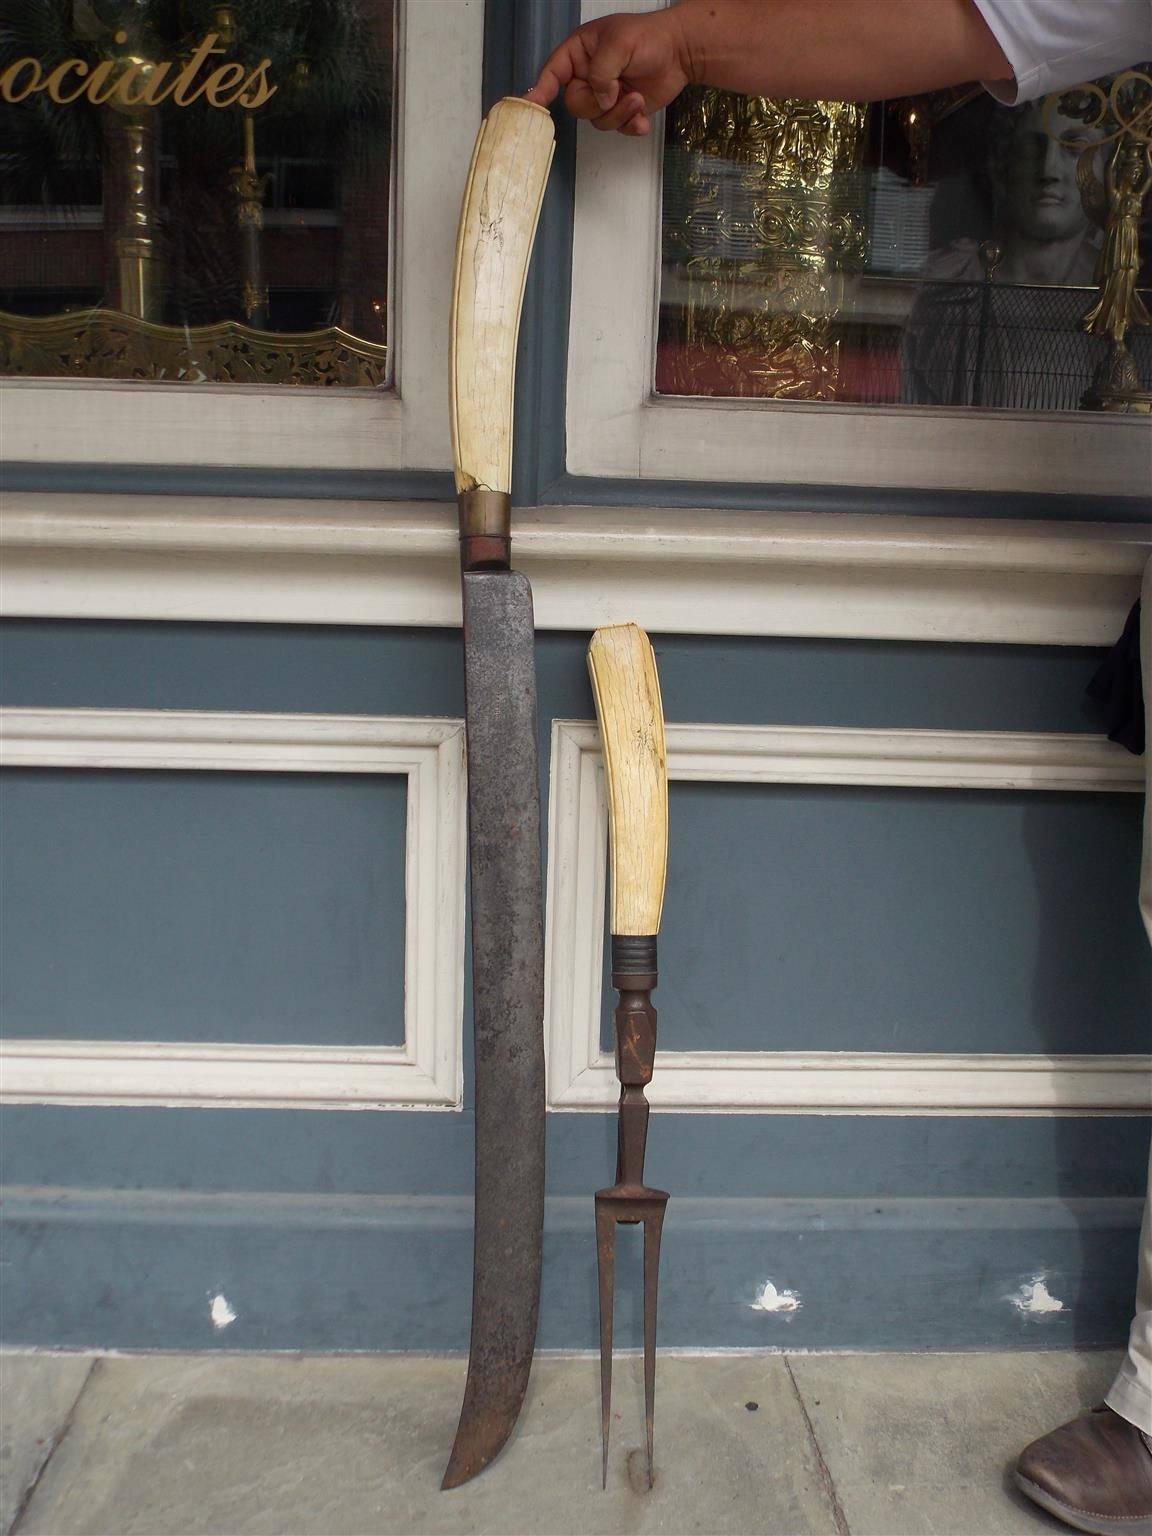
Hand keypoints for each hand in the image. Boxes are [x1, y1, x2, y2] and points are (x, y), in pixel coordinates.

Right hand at [526, 9, 693, 136]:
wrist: (680, 51)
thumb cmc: (649, 37)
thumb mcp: (620, 43)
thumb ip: (602, 72)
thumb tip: (599, 99)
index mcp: (580, 53)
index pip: (553, 72)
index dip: (541, 89)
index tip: (532, 105)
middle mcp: (588, 76)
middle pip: (575, 105)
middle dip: (597, 105)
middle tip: (619, 91)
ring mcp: (605, 95)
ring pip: (596, 120)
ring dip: (619, 114)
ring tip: (637, 98)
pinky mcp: (622, 110)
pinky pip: (617, 129)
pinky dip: (630, 126)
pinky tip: (642, 115)